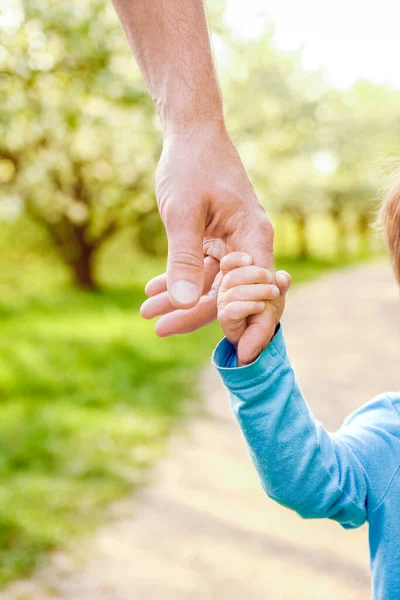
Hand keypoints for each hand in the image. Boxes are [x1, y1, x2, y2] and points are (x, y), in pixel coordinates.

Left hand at [143, 122, 274, 348]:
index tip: (238, 354)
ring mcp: (233, 244)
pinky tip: (153, 292)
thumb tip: (183, 303)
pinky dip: (178, 280)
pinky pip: (201, 270)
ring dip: (179, 298)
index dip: (249, 326)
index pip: (257, 295)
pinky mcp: (216, 240)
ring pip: (211, 285)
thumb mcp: (183, 212)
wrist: (191, 133)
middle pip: (232, 295)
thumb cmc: (192, 164)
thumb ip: (184, 259)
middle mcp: (249, 245)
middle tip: (158, 329)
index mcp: (254, 239)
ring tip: (146, 313)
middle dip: (196, 315)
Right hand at [218, 252, 290, 365]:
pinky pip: (234, 309)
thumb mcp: (277, 293)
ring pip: (236, 292)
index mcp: (234, 278)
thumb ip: (281, 283)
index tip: (251, 260)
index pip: (228, 263)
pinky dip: (250, 306)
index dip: (237, 259)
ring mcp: (223, 303)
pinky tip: (261, 306)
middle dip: (255, 275)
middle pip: (233, 276)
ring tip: (273, 294)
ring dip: (258, 291)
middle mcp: (225, 289)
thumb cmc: (266, 309)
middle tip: (271, 280)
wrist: (262, 335)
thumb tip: (282, 277)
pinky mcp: (225, 318)